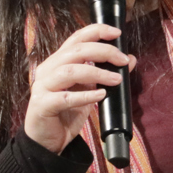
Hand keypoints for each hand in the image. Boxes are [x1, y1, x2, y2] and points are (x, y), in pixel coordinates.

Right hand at [23, 23, 136, 154]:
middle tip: (123, 60)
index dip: (96, 31)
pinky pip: (65, 98)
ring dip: (97, 73)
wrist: (47, 141)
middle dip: (103, 51)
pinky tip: (100, 96)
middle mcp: (48, 69)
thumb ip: (106, 74)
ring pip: (70, 70)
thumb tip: (130, 59)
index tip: (117, 33)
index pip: (76, 38)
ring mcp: (42, 86)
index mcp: (58, 61)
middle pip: (76, 50)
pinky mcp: (42, 105)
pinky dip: (85, 95)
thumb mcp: (90, 91)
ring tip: (116, 79)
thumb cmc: (66, 113)